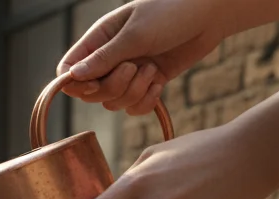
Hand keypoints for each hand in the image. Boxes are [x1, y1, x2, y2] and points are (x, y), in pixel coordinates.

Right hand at [59, 0, 230, 115]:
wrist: (211, 14)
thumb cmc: (171, 12)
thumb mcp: (136, 34)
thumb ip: (104, 57)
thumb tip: (73, 76)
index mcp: (99, 40)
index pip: (68, 70)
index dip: (75, 84)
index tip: (94, 83)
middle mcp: (110, 58)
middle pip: (91, 92)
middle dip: (112, 88)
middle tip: (133, 69)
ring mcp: (128, 72)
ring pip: (113, 102)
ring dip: (132, 93)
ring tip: (152, 71)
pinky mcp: (148, 83)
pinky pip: (134, 107)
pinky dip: (145, 102)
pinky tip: (159, 84)